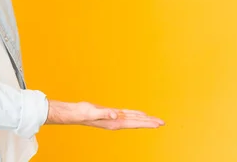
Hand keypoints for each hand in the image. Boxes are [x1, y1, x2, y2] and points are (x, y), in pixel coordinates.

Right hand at [46, 100, 164, 129]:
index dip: (146, 123)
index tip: (157, 124)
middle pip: (136, 122)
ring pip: (133, 119)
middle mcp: (116, 122)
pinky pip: (126, 115)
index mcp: (114, 123)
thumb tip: (115, 115)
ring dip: (144, 119)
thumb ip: (105, 113)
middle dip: (149, 122)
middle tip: (162, 122)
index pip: (134, 123)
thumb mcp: (93, 112)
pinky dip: (134, 114)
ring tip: (154, 120)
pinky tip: (138, 114)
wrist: (74, 113)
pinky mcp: (111, 114)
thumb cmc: (82, 113)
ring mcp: (114, 119)